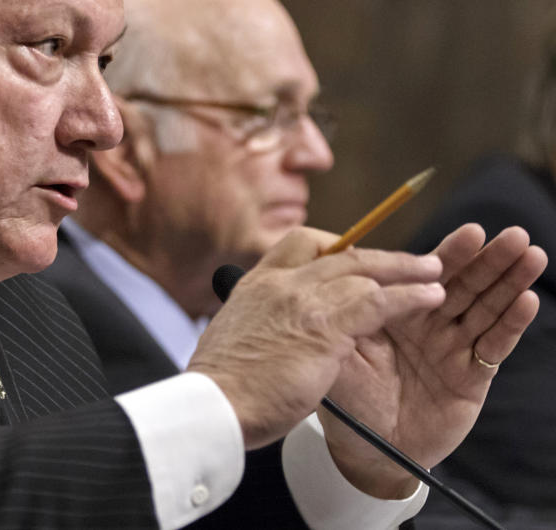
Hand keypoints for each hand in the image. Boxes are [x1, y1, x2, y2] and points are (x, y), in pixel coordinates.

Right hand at [187, 227, 445, 449]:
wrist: (213, 405)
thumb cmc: (224, 385)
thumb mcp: (237, 336)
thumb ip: (260, 322)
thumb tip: (271, 329)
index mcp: (256, 284)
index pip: (301, 244)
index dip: (336, 248)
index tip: (358, 259)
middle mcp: (280, 282)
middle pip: (340, 252)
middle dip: (382, 256)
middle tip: (414, 262)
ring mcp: (302, 300)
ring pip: (364, 269)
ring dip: (405, 271)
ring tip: (435, 275)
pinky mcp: (325, 326)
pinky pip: (377, 300)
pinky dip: (409, 296)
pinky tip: (431, 297)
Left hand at [319, 224, 545, 497]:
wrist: (364, 451)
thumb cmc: (348, 397)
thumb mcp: (339, 347)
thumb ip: (348, 308)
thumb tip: (349, 262)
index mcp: (396, 310)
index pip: (425, 274)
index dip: (448, 254)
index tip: (471, 232)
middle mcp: (428, 324)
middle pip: (463, 284)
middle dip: (489, 259)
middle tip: (512, 234)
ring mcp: (452, 348)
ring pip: (484, 308)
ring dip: (508, 282)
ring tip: (530, 256)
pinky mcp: (471, 376)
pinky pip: (492, 346)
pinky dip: (510, 323)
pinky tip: (527, 301)